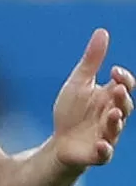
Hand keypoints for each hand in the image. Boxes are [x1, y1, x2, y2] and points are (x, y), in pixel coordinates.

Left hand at [51, 29, 133, 170]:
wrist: (60, 141)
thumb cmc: (72, 111)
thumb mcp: (79, 83)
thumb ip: (92, 61)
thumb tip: (103, 31)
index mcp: (110, 97)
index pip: (125, 85)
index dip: (124, 79)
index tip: (114, 70)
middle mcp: (113, 115)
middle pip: (125, 105)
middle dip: (122, 98)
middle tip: (116, 89)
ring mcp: (107, 135)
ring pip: (116, 128)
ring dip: (116, 121)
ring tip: (112, 113)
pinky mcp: (97, 153)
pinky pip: (105, 153)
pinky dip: (105, 149)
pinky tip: (102, 144)